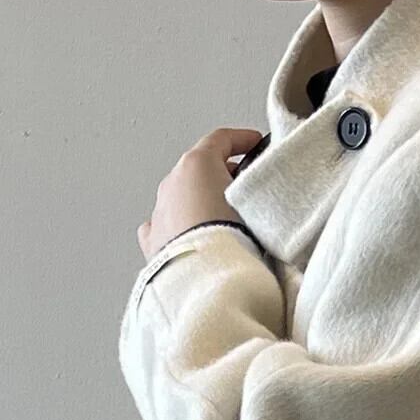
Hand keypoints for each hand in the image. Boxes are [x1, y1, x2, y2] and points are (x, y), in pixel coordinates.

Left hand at [137, 127, 263, 260]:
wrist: (207, 280)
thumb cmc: (232, 238)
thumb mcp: (257, 205)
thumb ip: (259, 194)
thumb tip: (265, 200)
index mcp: (196, 165)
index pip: (221, 140)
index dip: (242, 139)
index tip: (255, 143)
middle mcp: (172, 184)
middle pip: (199, 169)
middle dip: (221, 174)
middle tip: (243, 186)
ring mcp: (160, 213)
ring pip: (182, 197)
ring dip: (201, 202)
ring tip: (222, 219)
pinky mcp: (154, 242)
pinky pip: (167, 226)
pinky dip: (179, 227)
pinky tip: (192, 237)